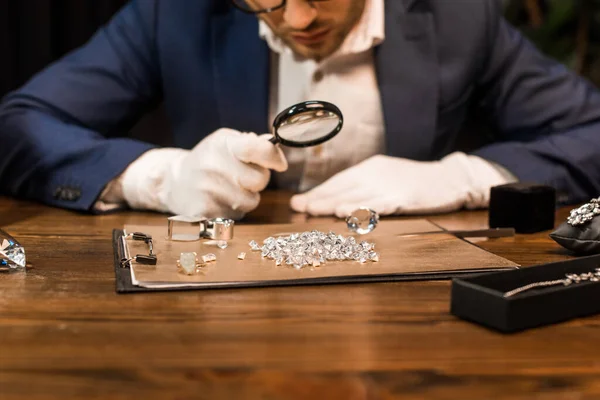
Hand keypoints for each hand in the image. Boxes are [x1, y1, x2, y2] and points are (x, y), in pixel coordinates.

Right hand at [121, 128, 287, 218]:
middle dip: (258, 180)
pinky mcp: (205, 212)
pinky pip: (237, 215)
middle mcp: (214, 165)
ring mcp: (208, 190)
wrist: (176, 181)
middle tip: (244, 177)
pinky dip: (234, 210)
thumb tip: (275, 150)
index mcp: (223, 144)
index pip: (259, 148)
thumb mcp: (226, 142)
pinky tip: (221, 200)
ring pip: (251, 201)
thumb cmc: (209, 159)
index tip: (279, 164)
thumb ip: (252, 144)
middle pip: (260, 180)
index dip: (274, 158)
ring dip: (247, 197)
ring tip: (231, 189)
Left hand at [290, 153, 513, 217]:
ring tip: (314, 209)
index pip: (339, 180)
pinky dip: (361, 209)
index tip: (299, 201)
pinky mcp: (403, 197)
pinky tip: (347, 213)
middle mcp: (376, 174)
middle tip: (298, 206)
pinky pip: (378, 204)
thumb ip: (363, 186)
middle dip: (319, 198)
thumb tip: (334, 199)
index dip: (318, 191)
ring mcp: (389, 185)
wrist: (448, 178)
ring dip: (333, 203)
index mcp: (370, 167)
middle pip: (343, 187)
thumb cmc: (413, 181)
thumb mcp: (385, 176)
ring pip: (356, 195)